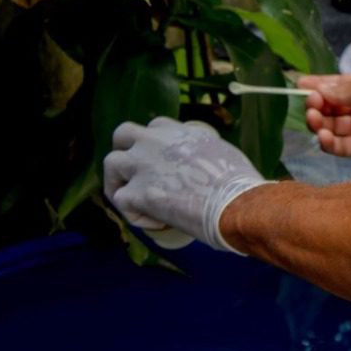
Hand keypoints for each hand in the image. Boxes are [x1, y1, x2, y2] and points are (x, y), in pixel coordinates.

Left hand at [104, 118, 266, 251]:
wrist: (237, 204)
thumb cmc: (240, 185)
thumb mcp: (223, 152)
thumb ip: (204, 151)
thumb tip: (205, 165)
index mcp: (180, 131)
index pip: (154, 127)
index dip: (153, 145)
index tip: (162, 163)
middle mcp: (156, 142)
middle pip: (122, 134)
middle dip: (123, 152)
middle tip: (134, 174)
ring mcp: (143, 165)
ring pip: (111, 165)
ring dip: (120, 183)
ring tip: (137, 204)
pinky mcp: (138, 193)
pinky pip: (122, 202)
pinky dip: (137, 215)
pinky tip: (158, 223)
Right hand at [299, 67, 350, 160]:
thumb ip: (341, 89)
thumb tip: (320, 92)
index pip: (334, 86)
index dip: (316, 85)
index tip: (298, 83)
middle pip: (329, 108)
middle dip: (315, 104)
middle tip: (311, 102)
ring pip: (330, 127)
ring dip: (317, 122)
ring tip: (313, 116)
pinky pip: (339, 147)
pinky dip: (327, 142)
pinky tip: (322, 134)